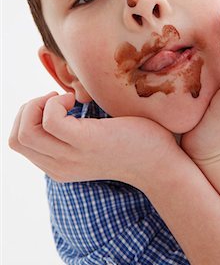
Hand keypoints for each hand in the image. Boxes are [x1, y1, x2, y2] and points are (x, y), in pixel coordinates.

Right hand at [9, 92, 178, 189]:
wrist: (160, 162)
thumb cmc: (131, 144)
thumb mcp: (92, 143)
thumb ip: (72, 132)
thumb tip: (60, 100)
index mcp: (58, 166)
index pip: (18, 143)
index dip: (28, 116)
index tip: (55, 105)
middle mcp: (59, 166)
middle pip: (15, 138)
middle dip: (28, 109)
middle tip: (56, 100)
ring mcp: (71, 155)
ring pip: (25, 132)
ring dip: (39, 104)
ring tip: (66, 99)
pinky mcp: (86, 141)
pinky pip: (50, 119)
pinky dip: (56, 101)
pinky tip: (76, 98)